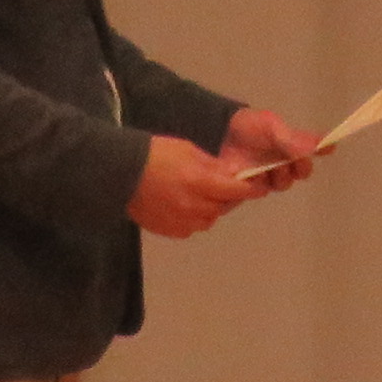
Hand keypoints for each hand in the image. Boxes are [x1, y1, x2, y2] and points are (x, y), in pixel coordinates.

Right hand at [131, 135, 261, 237]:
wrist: (120, 173)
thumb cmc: (156, 154)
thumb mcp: (189, 151)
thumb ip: (214, 167)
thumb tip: (234, 175)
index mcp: (199, 182)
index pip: (235, 190)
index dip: (250, 189)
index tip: (260, 188)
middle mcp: (193, 206)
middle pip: (223, 206)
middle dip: (229, 197)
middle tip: (228, 188)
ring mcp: (180, 221)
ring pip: (209, 219)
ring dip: (212, 209)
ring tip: (204, 195)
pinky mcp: (169, 230)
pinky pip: (191, 227)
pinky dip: (194, 218)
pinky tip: (186, 205)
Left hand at [220, 106, 322, 193]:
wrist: (216, 134)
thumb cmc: (248, 127)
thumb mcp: (271, 126)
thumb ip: (293, 139)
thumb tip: (319, 147)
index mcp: (291, 145)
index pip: (312, 150)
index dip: (324, 149)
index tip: (328, 149)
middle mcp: (282, 162)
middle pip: (301, 172)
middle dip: (300, 168)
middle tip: (291, 162)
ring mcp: (266, 175)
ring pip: (283, 184)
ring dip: (281, 177)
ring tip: (269, 169)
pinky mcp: (251, 187)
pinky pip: (262, 192)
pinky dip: (261, 185)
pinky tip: (254, 177)